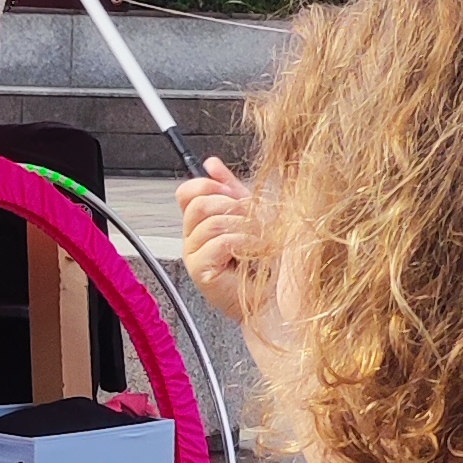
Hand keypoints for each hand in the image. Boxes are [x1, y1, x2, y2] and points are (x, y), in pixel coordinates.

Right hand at [178, 156, 256, 324]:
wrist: (275, 297)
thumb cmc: (266, 263)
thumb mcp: (251, 215)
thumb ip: (231, 189)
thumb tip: (212, 164)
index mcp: (201, 223)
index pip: (186, 193)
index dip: (208, 186)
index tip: (232, 193)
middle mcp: (193, 239)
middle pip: (198, 204)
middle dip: (232, 206)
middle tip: (254, 221)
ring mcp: (194, 256)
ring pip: (211, 222)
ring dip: (244, 227)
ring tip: (260, 240)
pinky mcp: (200, 271)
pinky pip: (218, 242)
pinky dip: (243, 242)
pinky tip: (255, 252)